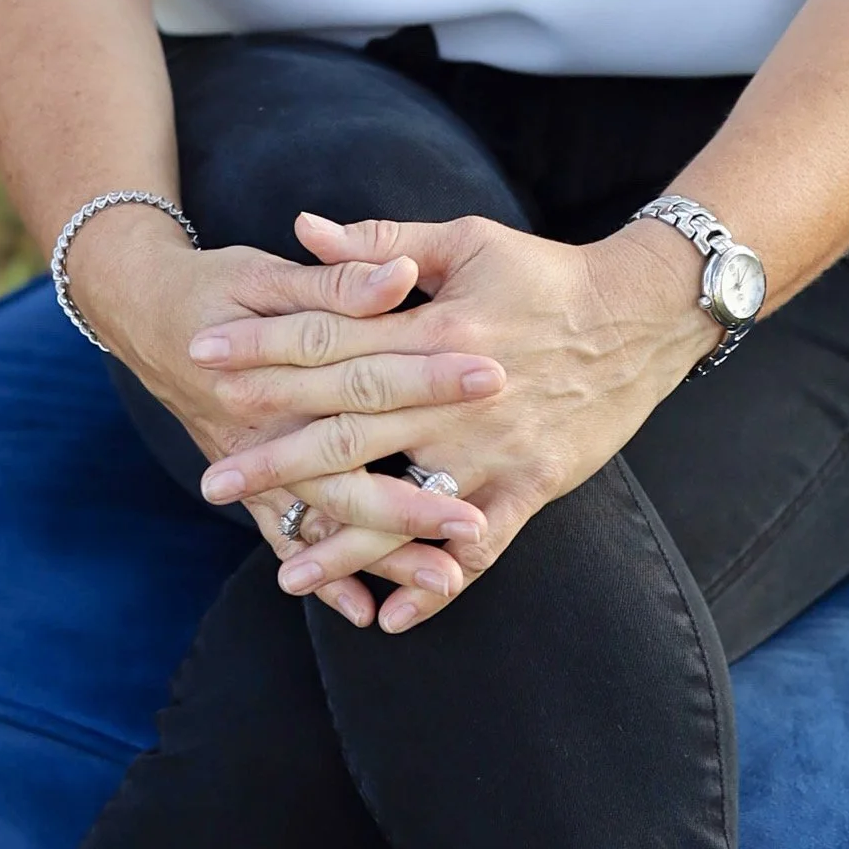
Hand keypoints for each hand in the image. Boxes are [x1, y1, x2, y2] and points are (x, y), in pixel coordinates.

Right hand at [70, 207, 493, 626]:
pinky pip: (289, 538)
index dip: (430, 375)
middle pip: (350, 461)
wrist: (142, 312)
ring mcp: (256, 462)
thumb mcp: (270, 272)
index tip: (492, 382)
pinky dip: (325, 577)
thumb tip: (399, 278)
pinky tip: (367, 612)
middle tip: (475, 522)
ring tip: (445, 580)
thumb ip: (339, 281)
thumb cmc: (217, 286)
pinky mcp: (252, 486)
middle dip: (413, 495)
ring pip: (326, 514)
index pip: (368, 367)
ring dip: (381, 551)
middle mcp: (266, 421)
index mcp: (280, 358)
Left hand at [190, 209, 714, 631]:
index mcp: (435, 329)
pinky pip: (477, 550)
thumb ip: (381, 244)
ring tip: (282, 570)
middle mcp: (456, 397)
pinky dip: (435, 587)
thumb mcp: (465, 242)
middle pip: (350, 430)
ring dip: (342, 542)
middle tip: (211, 482)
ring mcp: (493, 450)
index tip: (205, 361)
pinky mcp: (529, 487)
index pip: (332, 343)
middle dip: (277, 458)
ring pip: (405, 504)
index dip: (265, 352)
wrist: (643, 315)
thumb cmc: (548, 272)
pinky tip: (389, 619)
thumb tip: (304, 228)